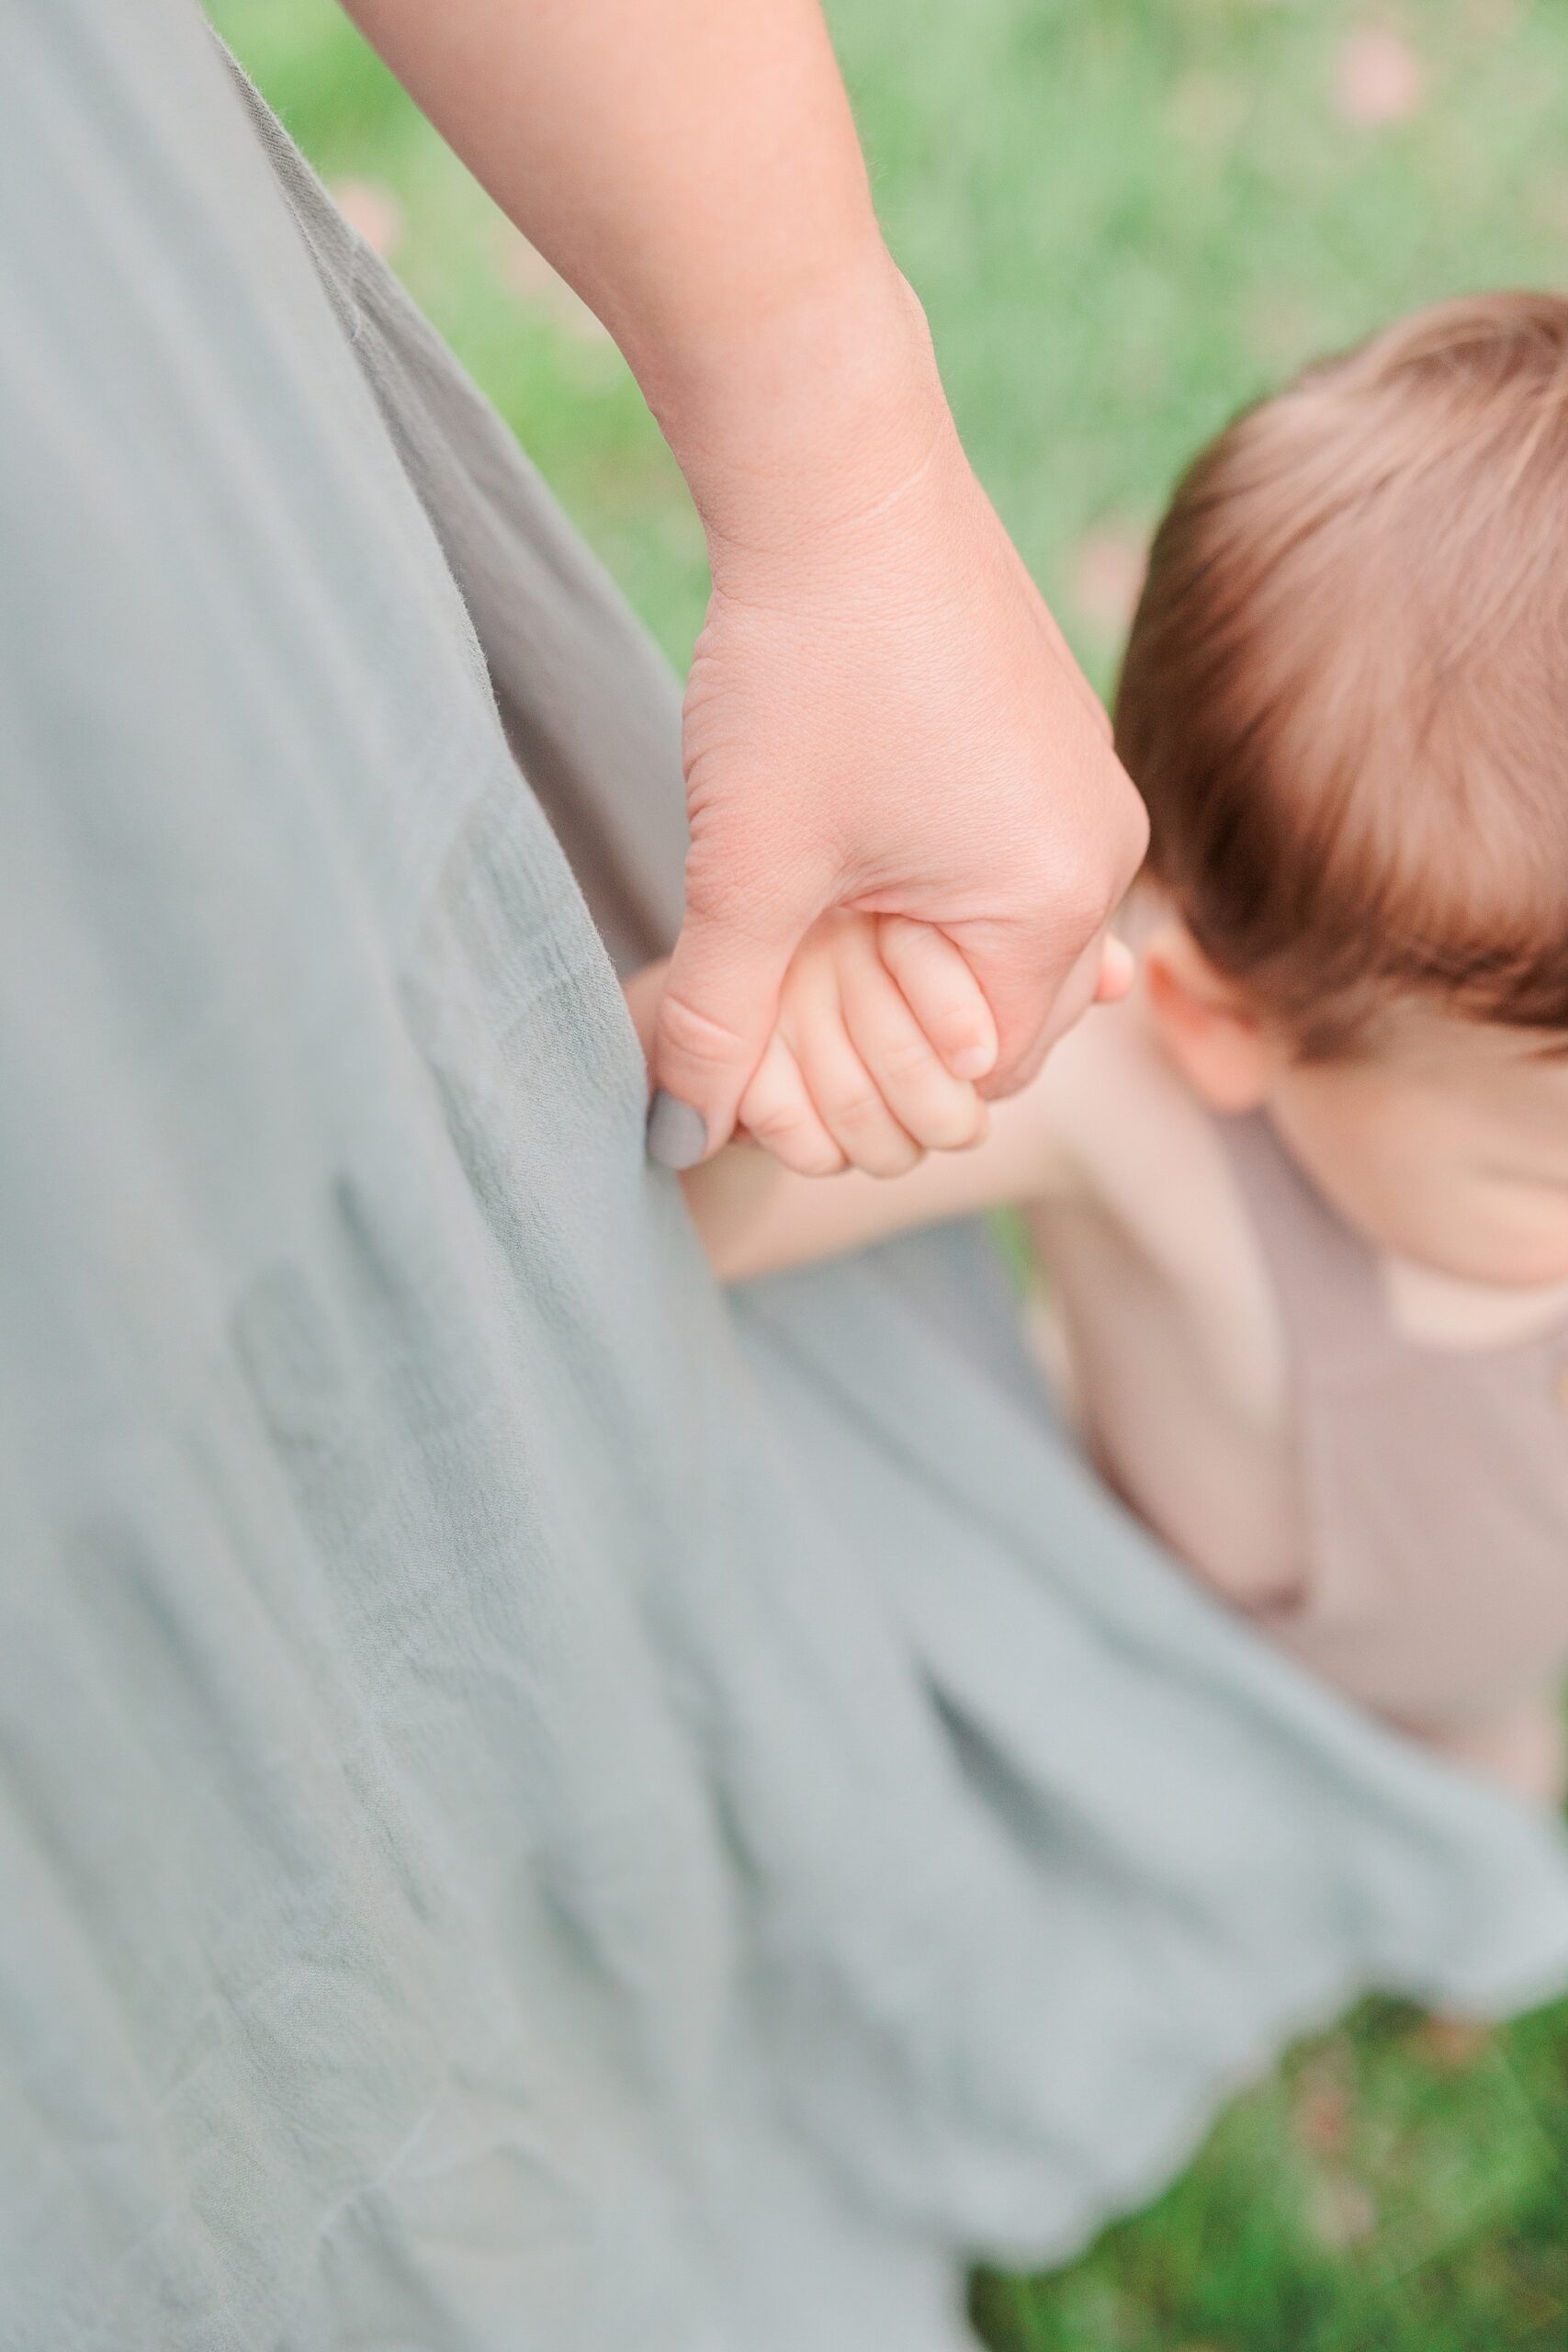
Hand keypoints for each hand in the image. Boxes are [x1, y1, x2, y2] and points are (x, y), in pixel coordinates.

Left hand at [648, 368, 1147, 1168]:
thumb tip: (681, 1132)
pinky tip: (862, 864)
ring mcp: (1086, 793)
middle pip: (1001, 1024)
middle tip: (789, 993)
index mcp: (1057, 904)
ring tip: (814, 920)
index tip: (783, 1048)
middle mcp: (1104, 855)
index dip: (875, 1088)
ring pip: (1000, 945)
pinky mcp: (1052, 744)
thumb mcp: (745, 871)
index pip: (981, 1081)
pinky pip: (1006, 870)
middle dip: (894, 1032)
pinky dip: (934, 893)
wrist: (839, 470)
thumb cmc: (804, 669)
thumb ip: (718, 1018)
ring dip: (908, 960)